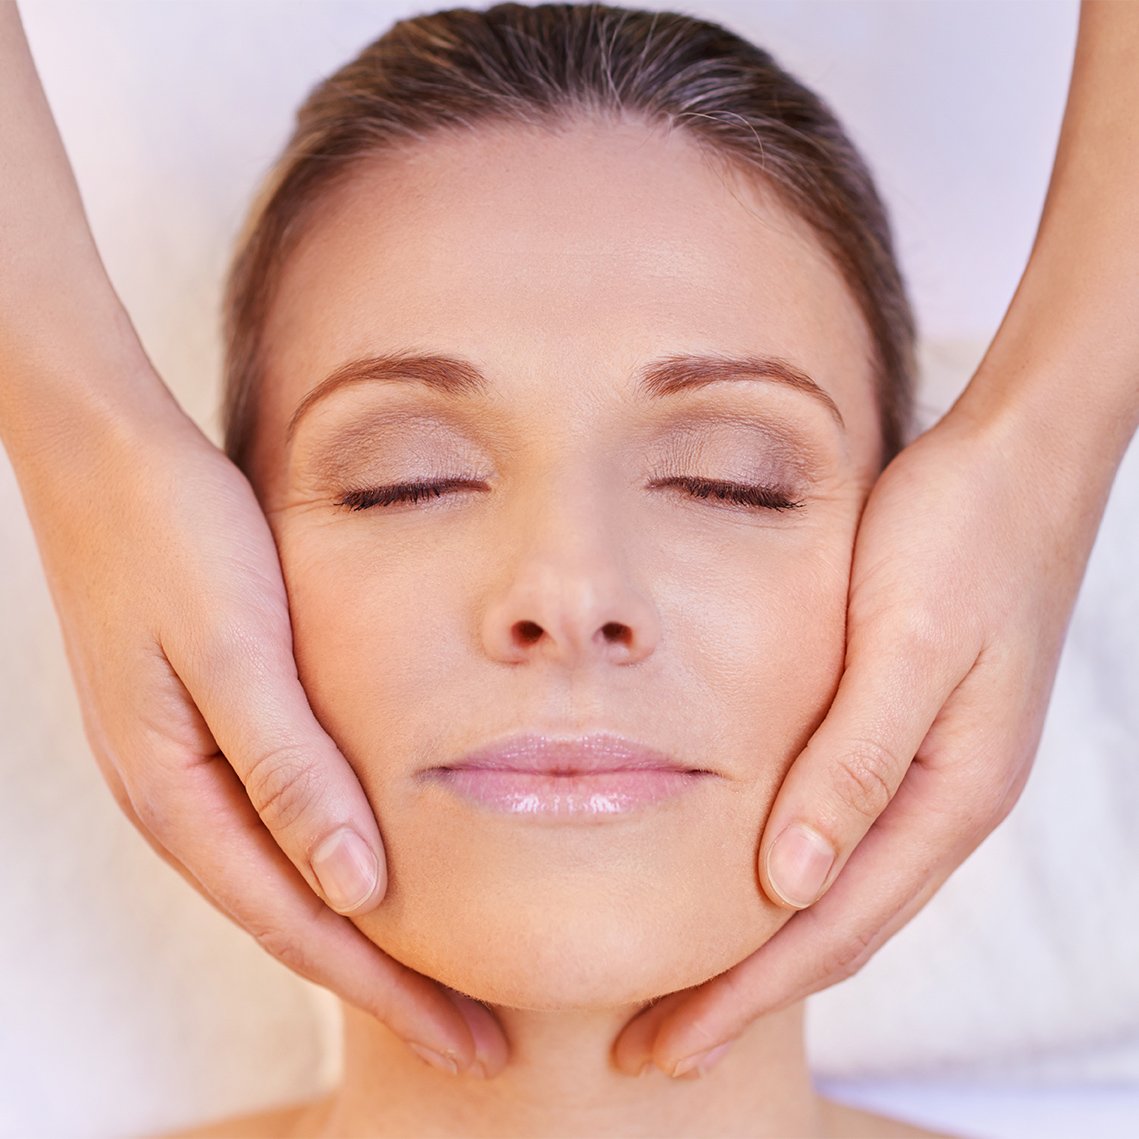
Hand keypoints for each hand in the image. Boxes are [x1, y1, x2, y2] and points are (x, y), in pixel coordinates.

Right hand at [17, 396, 506, 1076]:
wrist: (108, 455)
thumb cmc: (174, 539)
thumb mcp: (235, 650)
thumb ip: (288, 770)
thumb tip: (354, 889)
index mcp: (180, 794)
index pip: (301, 925)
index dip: (387, 991)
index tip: (466, 1041)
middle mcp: (181, 799)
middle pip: (298, 920)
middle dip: (388, 987)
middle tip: (476, 1042)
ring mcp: (190, 768)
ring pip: (290, 880)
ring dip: (367, 936)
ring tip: (445, 977)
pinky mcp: (210, 728)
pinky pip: (280, 825)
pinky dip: (338, 867)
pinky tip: (381, 870)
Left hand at [614, 396, 1112, 1076]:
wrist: (1018, 457)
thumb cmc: (963, 535)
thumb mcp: (909, 641)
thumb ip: (855, 761)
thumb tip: (792, 883)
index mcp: (948, 793)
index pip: (834, 928)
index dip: (749, 994)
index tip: (669, 1045)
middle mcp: (941, 799)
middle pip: (833, 928)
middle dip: (743, 993)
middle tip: (653, 1047)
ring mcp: (926, 769)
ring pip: (835, 889)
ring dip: (758, 945)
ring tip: (681, 986)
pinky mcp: (902, 729)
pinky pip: (839, 830)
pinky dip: (782, 876)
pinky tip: (735, 879)